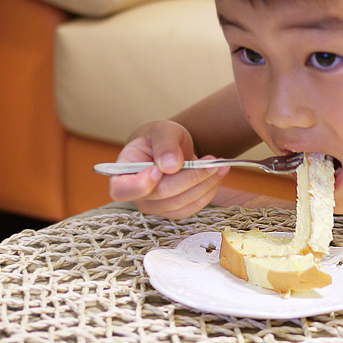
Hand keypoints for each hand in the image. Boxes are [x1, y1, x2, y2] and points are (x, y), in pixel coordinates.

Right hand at [107, 121, 228, 218]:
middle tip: (212, 161)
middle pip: (161, 195)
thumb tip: (170, 165)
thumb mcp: (162, 131)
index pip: (123, 190)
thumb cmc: (160, 138)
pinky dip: (208, 192)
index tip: (159, 170)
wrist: (169, 149)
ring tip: (220, 165)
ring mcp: (154, 206)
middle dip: (190, 178)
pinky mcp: (173, 211)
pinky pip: (192, 207)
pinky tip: (217, 176)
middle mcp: (136, 195)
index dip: (140, 185)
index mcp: (122, 174)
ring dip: (205, 185)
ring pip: (180, 203)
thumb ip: (164, 144)